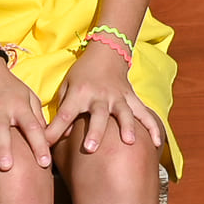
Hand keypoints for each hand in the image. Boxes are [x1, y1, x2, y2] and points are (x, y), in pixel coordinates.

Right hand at [0, 57, 52, 175]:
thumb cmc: (11, 87)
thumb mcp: (29, 97)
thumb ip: (39, 117)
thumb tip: (52, 139)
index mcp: (18, 106)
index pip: (32, 126)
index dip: (39, 144)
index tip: (44, 163)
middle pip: (0, 130)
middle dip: (2, 148)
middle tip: (5, 167)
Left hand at [45, 33, 163, 161]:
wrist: (106, 55)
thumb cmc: (81, 76)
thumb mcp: (66, 87)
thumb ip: (62, 110)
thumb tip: (59, 136)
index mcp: (79, 94)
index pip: (64, 114)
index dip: (54, 130)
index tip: (45, 145)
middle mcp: (99, 96)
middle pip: (97, 115)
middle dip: (95, 132)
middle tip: (91, 148)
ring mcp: (118, 98)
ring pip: (123, 113)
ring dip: (126, 127)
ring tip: (129, 142)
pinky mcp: (131, 99)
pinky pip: (144, 114)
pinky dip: (151, 127)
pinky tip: (157, 143)